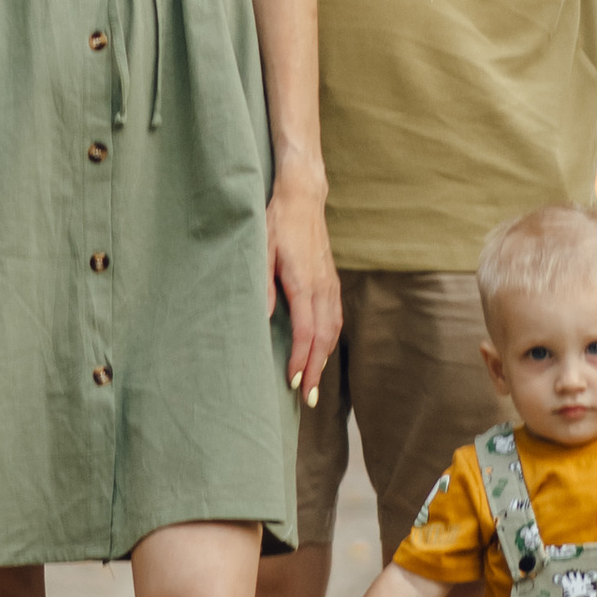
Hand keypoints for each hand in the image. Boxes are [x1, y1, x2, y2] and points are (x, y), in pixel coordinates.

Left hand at [267, 174, 342, 405]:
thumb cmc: (277, 222)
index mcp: (303, 282)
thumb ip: (262, 284)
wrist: (303, 197)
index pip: (307, 331)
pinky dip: (330, 341)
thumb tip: (261, 318)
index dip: (301, 360)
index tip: (293, 382)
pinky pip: (336, 318)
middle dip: (316, 370)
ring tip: (315, 384)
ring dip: (325, 359)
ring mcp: (330, 284)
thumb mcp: (260, 248)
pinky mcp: (332, 281)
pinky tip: (322, 353)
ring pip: (333, 330)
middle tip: (308, 399)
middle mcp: (322, 286)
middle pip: (324, 337)